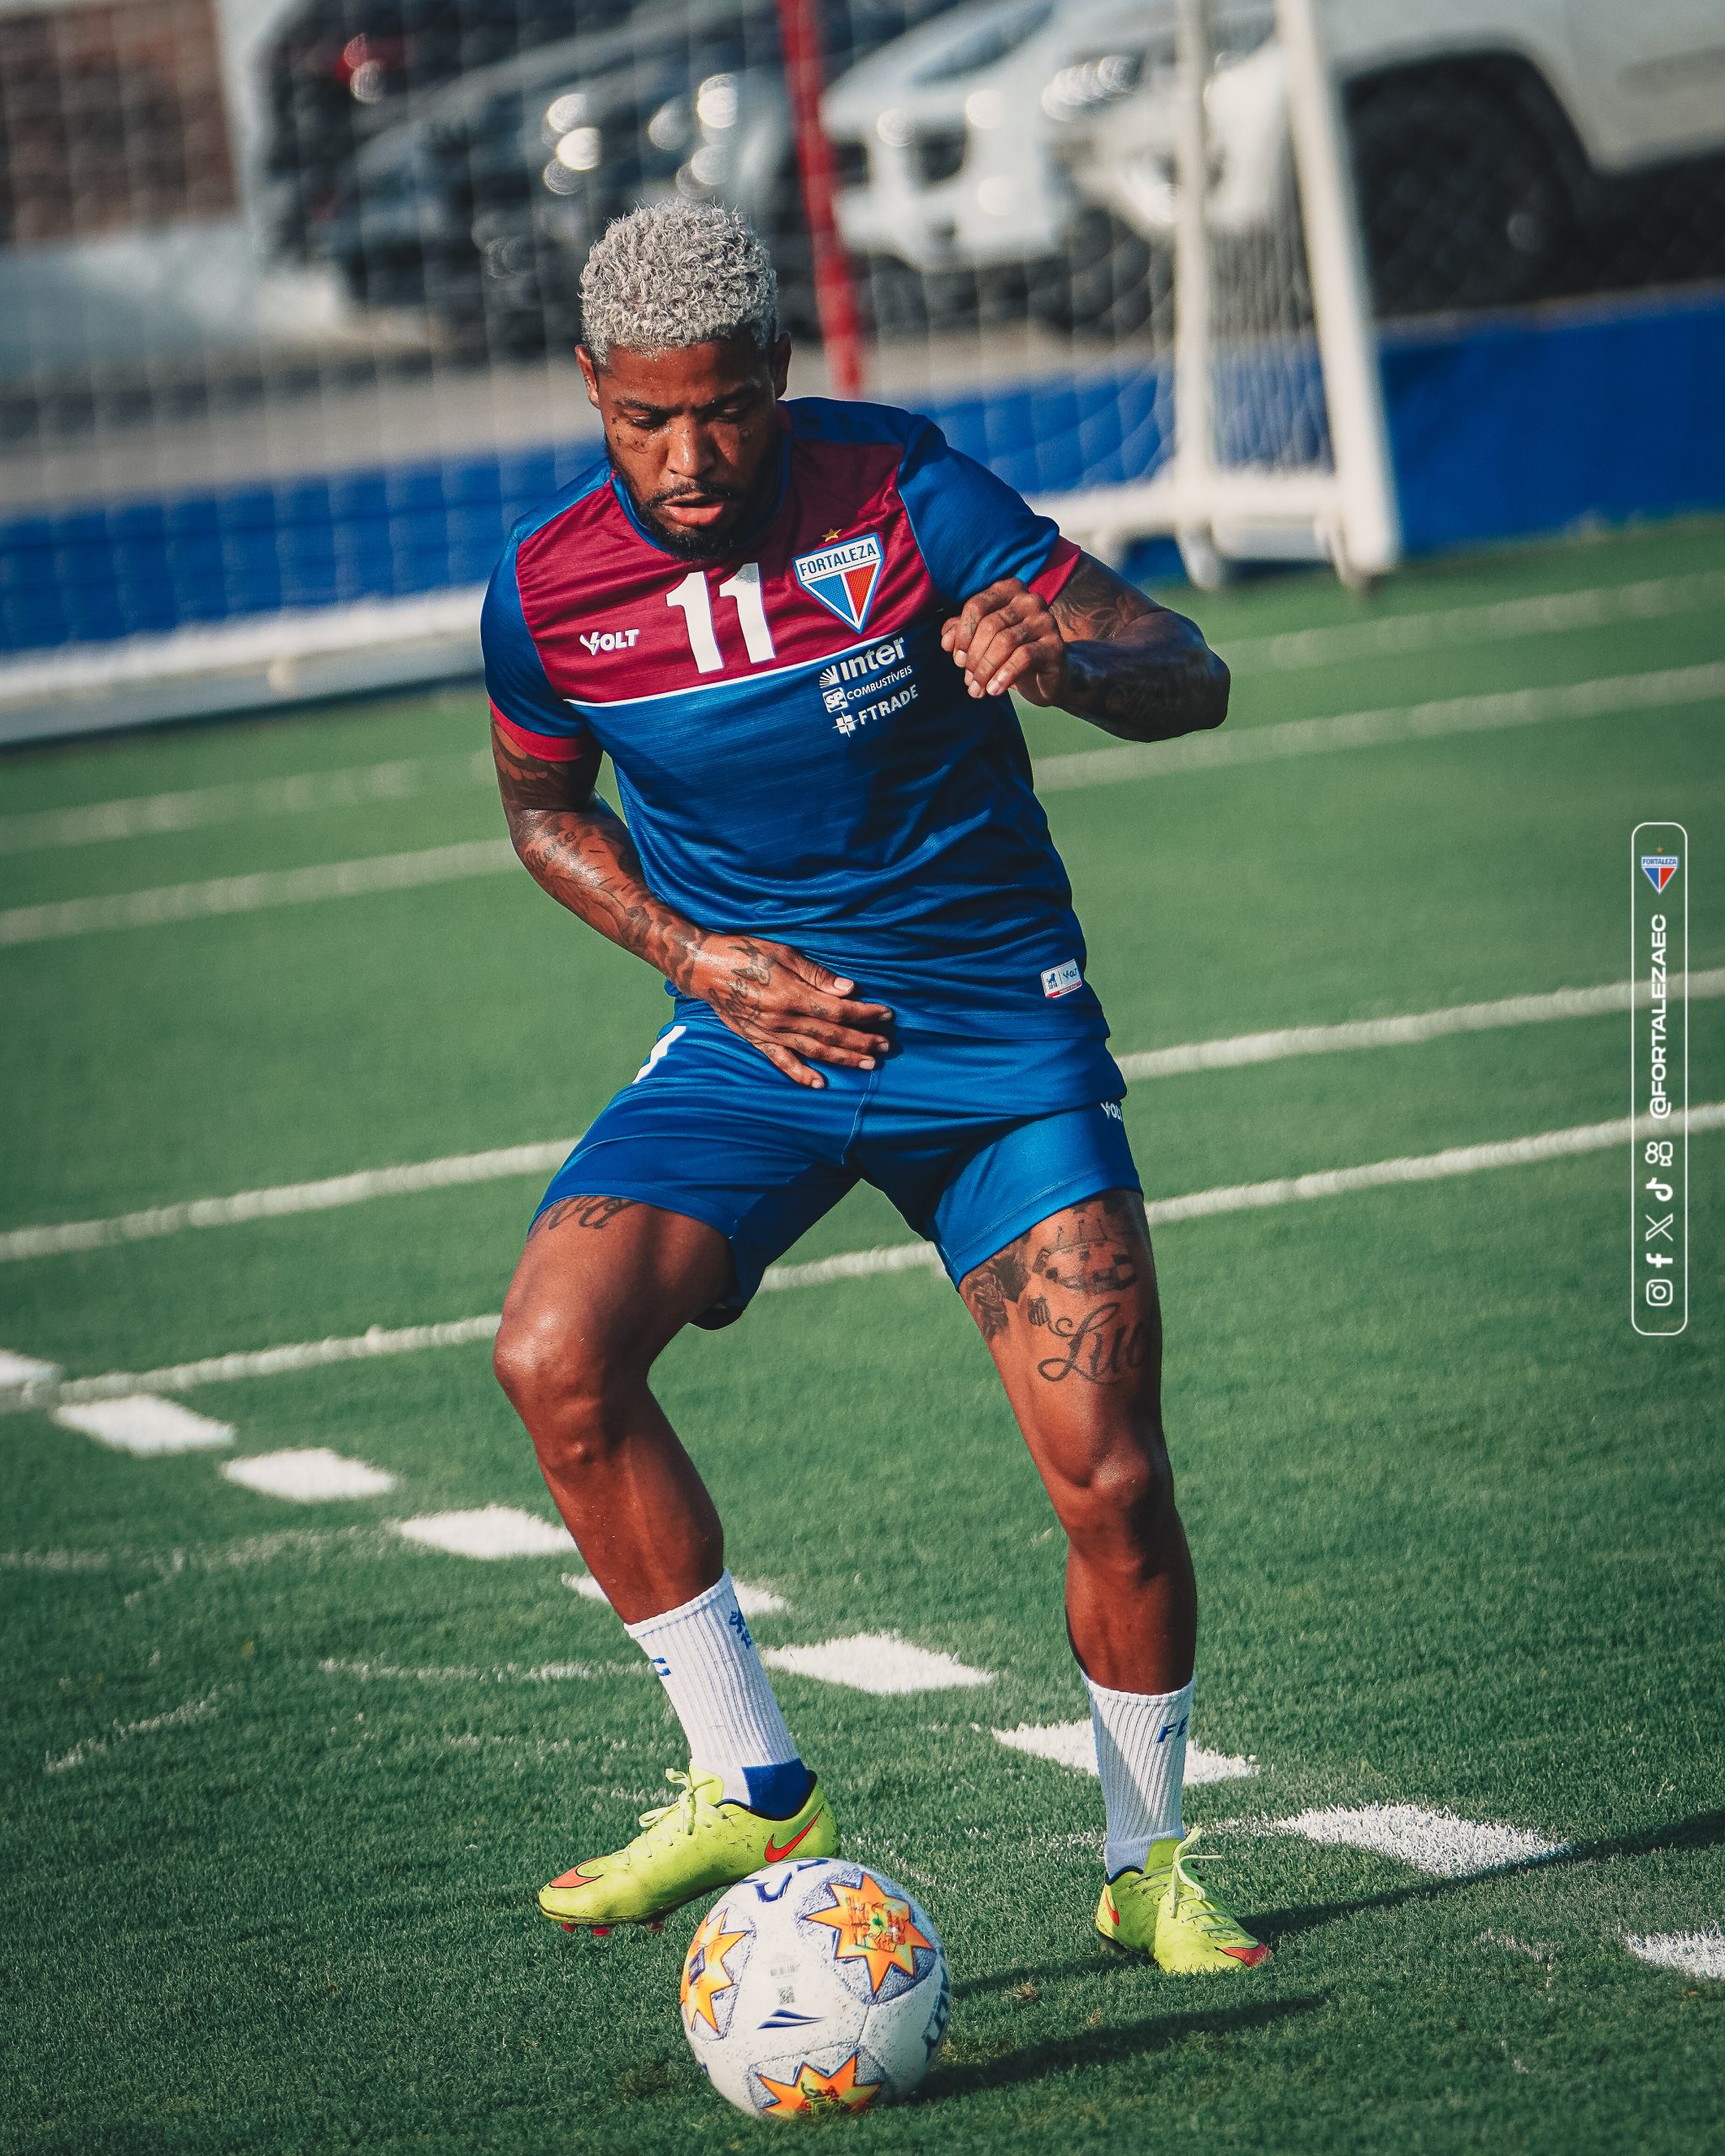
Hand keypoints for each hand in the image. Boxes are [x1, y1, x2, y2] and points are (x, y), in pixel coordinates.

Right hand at [686, 935, 892, 1088]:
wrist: (704, 968)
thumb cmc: (745, 954)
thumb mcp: (783, 954)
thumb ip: (816, 975)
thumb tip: (848, 990)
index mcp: (792, 995)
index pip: (839, 1010)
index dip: (866, 1014)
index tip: (887, 1015)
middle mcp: (784, 1019)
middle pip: (833, 1034)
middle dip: (863, 1040)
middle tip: (887, 1045)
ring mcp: (770, 1034)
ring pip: (815, 1051)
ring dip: (844, 1059)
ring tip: (869, 1063)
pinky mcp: (757, 1041)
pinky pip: (782, 1063)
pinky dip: (802, 1075)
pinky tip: (821, 1084)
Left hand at [940, 577, 1068, 705]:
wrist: (1045, 679)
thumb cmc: (1008, 656)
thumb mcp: (980, 642)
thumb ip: (960, 634)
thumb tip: (946, 641)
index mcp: (1009, 590)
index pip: (977, 606)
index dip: (963, 634)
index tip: (958, 659)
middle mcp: (1030, 600)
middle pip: (990, 625)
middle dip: (974, 657)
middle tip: (969, 681)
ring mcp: (1045, 621)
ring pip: (1005, 642)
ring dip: (986, 670)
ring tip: (978, 690)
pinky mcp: (1055, 645)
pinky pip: (1024, 657)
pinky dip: (1004, 675)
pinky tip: (994, 690)